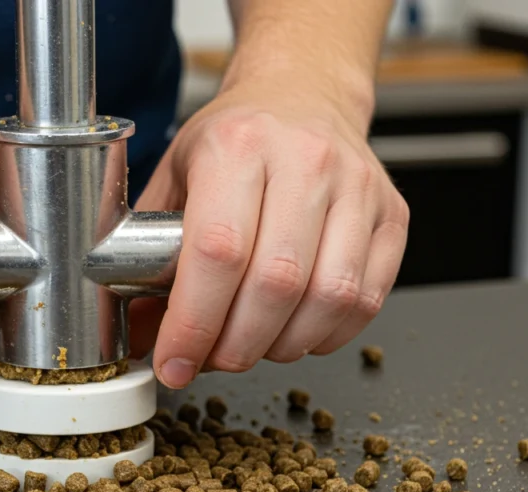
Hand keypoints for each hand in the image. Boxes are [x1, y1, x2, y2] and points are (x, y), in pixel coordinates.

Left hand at [130, 76, 408, 388]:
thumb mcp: (173, 179)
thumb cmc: (234, 141)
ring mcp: (357, 188)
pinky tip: (294, 329)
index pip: (218, 253)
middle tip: (212, 359)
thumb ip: (146, 256)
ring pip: (329, 299)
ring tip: (252, 344)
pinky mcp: (392, 215)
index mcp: (237, 146)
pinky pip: (366, 300)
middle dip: (236, 346)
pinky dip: (325, 335)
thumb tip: (136, 334)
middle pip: (276, 285)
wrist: (301, 92)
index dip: (194, 324)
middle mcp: (304, 161)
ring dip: (282, 346)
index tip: (173, 362)